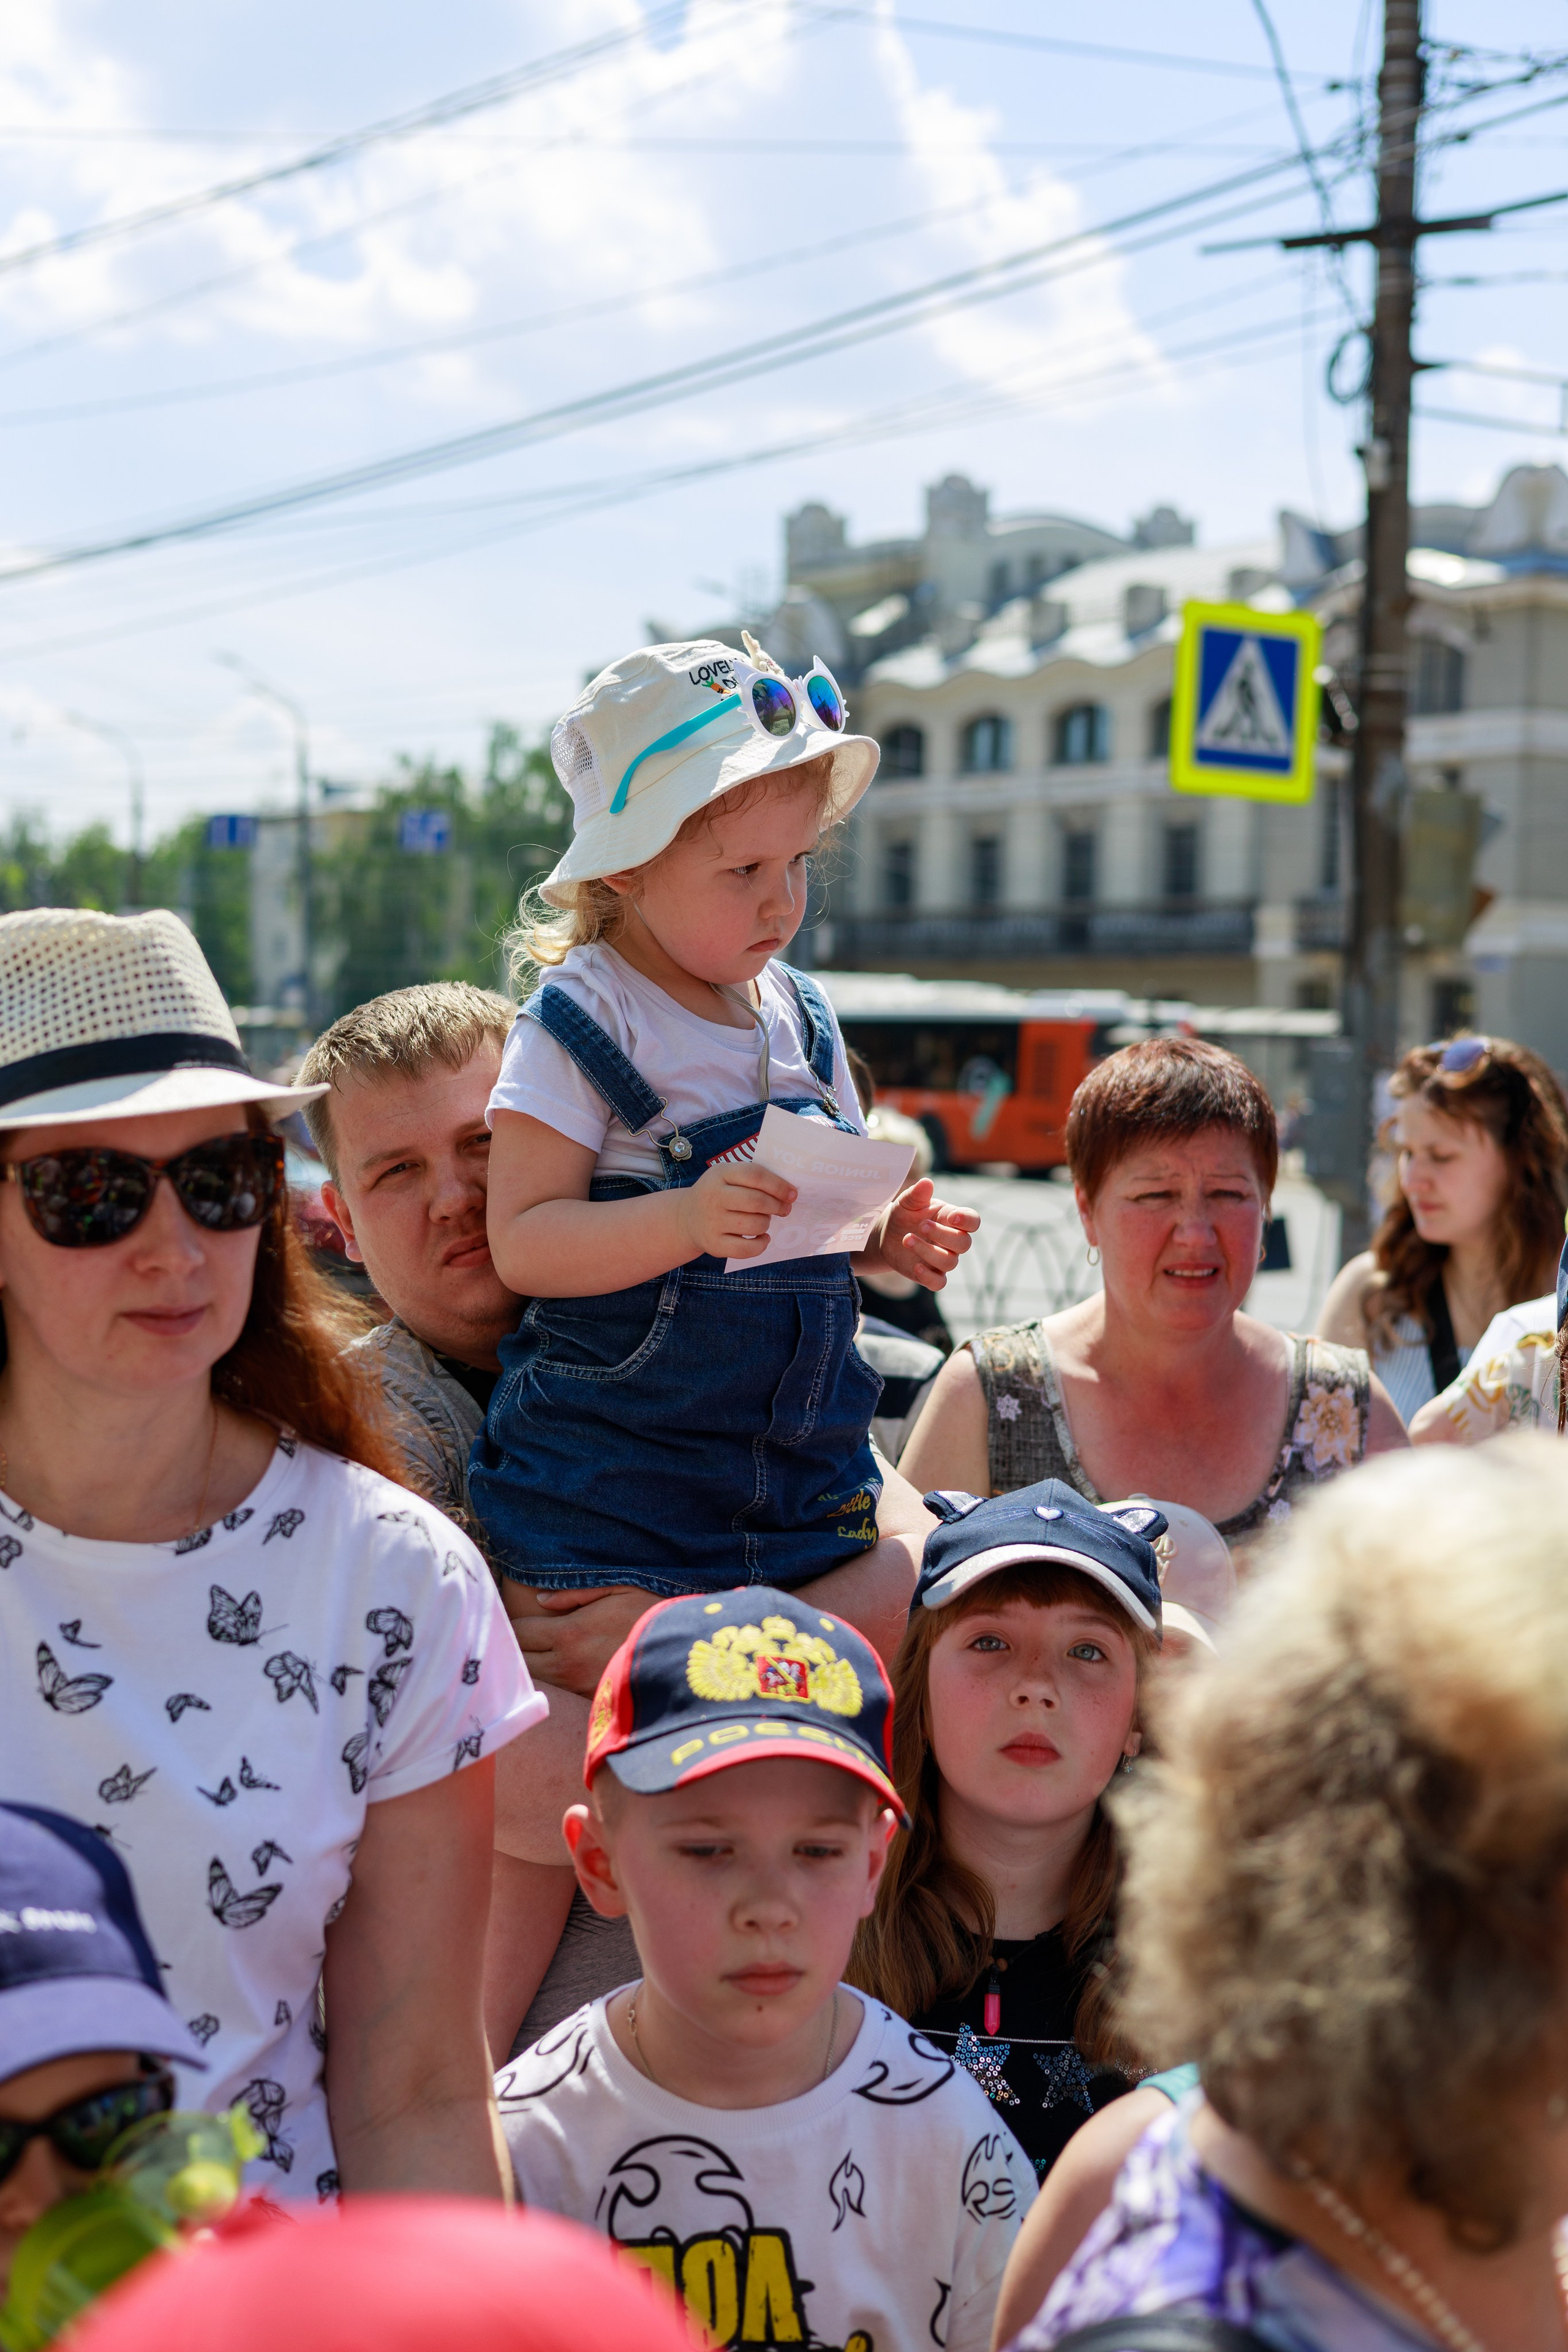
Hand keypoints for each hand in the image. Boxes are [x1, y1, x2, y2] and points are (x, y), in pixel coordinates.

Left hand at [500, 1584, 655, 1694]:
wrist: (682, 1656)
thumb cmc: (652, 1614)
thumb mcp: (619, 1588)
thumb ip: (575, 1592)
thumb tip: (540, 1600)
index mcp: (570, 1633)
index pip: (519, 1632)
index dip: (508, 1622)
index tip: (507, 1613)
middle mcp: (567, 1664)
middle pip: (520, 1660)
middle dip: (513, 1645)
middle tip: (514, 1631)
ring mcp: (577, 1685)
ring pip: (536, 1677)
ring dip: (530, 1661)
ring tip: (533, 1644)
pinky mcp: (590, 1698)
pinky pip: (558, 1687)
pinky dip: (551, 1675)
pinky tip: (558, 1660)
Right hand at [673, 1158, 795, 1261]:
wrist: (687, 1217)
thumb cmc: (719, 1194)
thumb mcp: (728, 1176)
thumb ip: (754, 1178)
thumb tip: (788, 1193)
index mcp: (720, 1173)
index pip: (755, 1175)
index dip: (778, 1185)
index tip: (792, 1194)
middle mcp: (713, 1196)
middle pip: (757, 1201)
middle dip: (777, 1206)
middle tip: (784, 1209)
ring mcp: (712, 1221)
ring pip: (755, 1225)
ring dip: (767, 1223)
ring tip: (763, 1221)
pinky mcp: (714, 1244)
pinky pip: (747, 1248)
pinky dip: (761, 1244)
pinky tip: (762, 1238)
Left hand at [872, 1179, 978, 1292]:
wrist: (887, 1235)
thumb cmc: (904, 1215)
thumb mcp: (907, 1202)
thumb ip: (917, 1194)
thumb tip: (926, 1182)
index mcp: (951, 1219)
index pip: (973, 1221)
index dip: (968, 1221)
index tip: (953, 1217)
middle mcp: (951, 1240)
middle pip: (963, 1243)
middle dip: (944, 1235)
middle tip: (921, 1225)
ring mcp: (942, 1258)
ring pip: (949, 1263)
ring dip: (929, 1252)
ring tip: (907, 1239)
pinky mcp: (930, 1274)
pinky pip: (939, 1283)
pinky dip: (930, 1277)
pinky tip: (916, 1267)